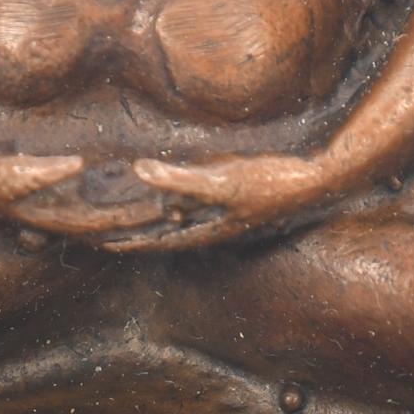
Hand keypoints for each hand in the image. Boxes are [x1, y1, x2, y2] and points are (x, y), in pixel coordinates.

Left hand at [110, 152, 343, 253]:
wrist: (315, 179)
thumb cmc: (270, 181)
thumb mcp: (221, 181)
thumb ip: (180, 179)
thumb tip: (139, 171)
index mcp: (205, 229)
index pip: (155, 239)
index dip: (127, 240)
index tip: (98, 242)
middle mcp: (213, 226)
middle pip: (164, 234)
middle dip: (135, 234)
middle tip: (104, 234)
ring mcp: (225, 215)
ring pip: (180, 222)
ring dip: (155, 221)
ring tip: (133, 218)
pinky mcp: (235, 200)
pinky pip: (197, 207)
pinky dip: (177, 204)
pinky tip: (177, 198)